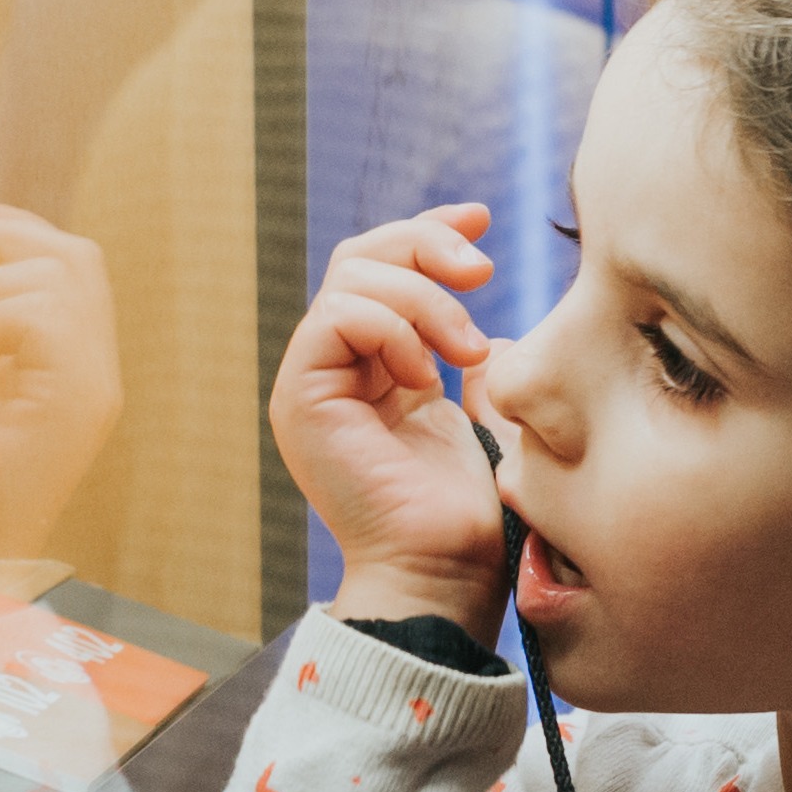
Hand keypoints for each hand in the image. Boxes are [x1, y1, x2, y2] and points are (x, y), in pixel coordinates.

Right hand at [268, 204, 506, 630]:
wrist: (447, 572)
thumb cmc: (471, 511)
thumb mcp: (485, 415)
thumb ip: (473, 363)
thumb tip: (489, 334)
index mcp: (372, 367)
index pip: (384, 267)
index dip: (429, 230)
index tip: (484, 219)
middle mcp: (333, 368)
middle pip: (362, 257)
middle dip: (427, 246)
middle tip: (483, 273)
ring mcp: (312, 382)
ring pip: (352, 278)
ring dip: (423, 298)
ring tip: (466, 352)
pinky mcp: (302, 397)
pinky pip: (337, 316)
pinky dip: (392, 328)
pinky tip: (426, 376)